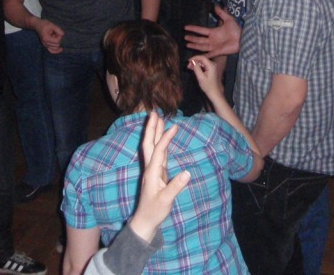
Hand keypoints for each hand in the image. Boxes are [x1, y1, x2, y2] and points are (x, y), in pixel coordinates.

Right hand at [38, 18, 64, 53]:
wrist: (38, 25)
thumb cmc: (44, 24)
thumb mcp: (52, 24)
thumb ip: (58, 29)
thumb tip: (63, 34)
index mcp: (46, 38)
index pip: (57, 41)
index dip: (60, 36)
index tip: (57, 31)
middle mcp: (45, 43)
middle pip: (57, 45)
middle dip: (59, 39)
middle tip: (56, 33)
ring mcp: (45, 45)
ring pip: (55, 48)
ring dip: (57, 42)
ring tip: (55, 36)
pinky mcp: (46, 45)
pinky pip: (52, 51)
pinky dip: (56, 51)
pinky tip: (61, 49)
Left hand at [129, 112, 190, 242]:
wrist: (145, 221)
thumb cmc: (155, 211)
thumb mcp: (166, 200)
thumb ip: (176, 187)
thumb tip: (188, 173)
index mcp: (152, 172)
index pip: (159, 151)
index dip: (166, 138)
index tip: (174, 126)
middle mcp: (150, 168)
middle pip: (149, 144)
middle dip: (152, 128)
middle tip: (154, 113)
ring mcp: (153, 170)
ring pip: (153, 147)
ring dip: (155, 133)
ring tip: (159, 119)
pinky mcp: (157, 174)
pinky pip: (158, 154)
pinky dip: (161, 143)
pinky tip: (164, 139)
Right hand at [185, 5, 240, 57]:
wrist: (243, 38)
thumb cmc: (236, 29)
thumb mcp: (228, 19)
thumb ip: (221, 13)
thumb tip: (215, 5)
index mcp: (213, 32)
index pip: (201, 30)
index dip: (193, 28)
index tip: (186, 27)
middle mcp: (212, 40)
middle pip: (199, 39)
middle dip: (192, 38)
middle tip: (184, 37)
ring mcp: (214, 46)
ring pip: (201, 46)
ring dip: (194, 45)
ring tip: (187, 44)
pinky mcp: (217, 52)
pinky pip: (208, 54)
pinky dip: (202, 56)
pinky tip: (196, 56)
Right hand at [188, 55, 224, 100]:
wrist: (214, 92)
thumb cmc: (207, 86)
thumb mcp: (200, 77)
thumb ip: (197, 68)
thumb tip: (193, 61)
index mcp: (211, 65)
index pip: (202, 57)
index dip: (194, 58)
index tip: (188, 61)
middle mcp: (212, 64)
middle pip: (202, 59)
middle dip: (194, 61)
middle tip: (188, 65)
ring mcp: (212, 67)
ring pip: (202, 62)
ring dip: (195, 64)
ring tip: (189, 67)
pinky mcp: (210, 69)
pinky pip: (203, 65)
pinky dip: (198, 66)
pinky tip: (193, 69)